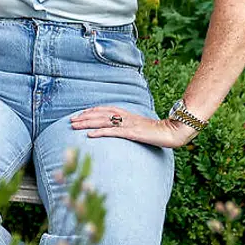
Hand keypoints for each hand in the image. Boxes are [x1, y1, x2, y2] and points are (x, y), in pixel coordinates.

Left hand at [69, 106, 195, 147]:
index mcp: (127, 114)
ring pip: (103, 121)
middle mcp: (126, 117)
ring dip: (87, 123)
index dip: (90, 111)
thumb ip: (128, 126)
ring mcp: (129, 124)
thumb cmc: (157, 131)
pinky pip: (113, 132)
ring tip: (74, 126)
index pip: (104, 109)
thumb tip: (117, 128)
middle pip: (100, 114)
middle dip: (84, 117)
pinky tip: (90, 135)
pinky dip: (100, 132)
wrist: (173, 132)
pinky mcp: (132, 133)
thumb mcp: (139, 126)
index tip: (78, 114)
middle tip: (70, 121)